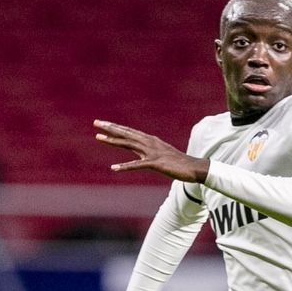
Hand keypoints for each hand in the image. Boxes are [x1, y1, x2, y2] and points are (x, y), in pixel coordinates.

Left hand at [95, 120, 209, 182]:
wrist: (195, 168)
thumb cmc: (180, 163)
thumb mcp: (163, 154)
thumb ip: (151, 152)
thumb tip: (142, 153)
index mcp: (151, 141)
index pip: (130, 132)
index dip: (116, 128)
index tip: (103, 123)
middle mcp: (150, 143)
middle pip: (126, 134)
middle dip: (110, 128)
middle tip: (96, 123)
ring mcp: (152, 153)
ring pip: (129, 144)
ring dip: (113, 141)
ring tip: (98, 137)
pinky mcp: (155, 164)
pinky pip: (137, 165)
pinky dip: (125, 166)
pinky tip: (114, 168)